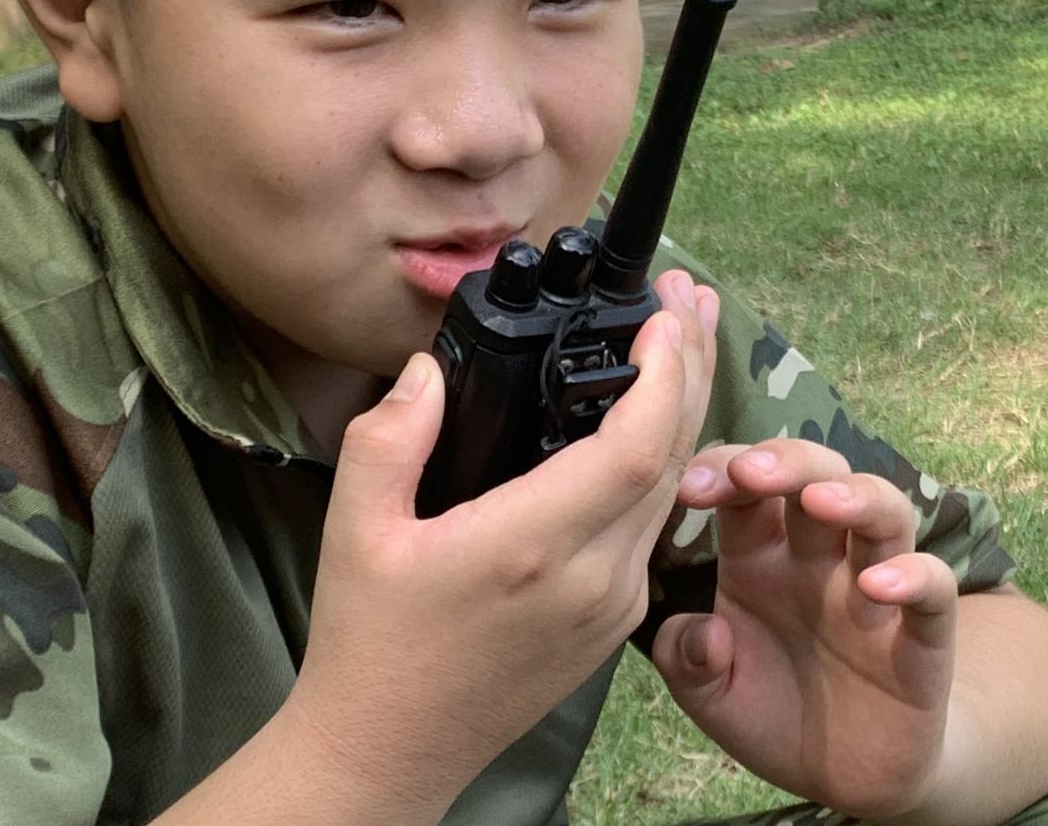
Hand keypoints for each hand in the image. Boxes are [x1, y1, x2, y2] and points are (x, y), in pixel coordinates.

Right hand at [287, 270, 720, 803]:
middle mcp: (592, 579)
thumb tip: (431, 367)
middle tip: (692, 298)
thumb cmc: (370, 644)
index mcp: (531, 547)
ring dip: (687, 410)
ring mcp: (612, 605)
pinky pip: (654, 526)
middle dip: (693, 368)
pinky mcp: (614, 622)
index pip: (636, 446)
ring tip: (685, 341)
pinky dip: (666, 460)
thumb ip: (390, 437)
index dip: (666, 374)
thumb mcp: (354, 528)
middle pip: (674, 456)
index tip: (664, 316)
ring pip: (673, 490)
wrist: (390, 750)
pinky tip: (654, 420)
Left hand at [649, 438, 959, 819]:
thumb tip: (700, 633)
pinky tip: (879, 585)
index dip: (721, 471)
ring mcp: (875, 589)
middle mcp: (818, 560)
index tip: (689, 489)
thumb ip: (686, 662)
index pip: (745, 488)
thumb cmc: (773, 716)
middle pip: (816, 476)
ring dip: (853, 495)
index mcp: (760, 559)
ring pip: (882, 511)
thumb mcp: (711, 696)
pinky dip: (913, 575)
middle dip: (787, 461)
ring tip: (820, 500)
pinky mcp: (923, 633)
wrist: (844, 779)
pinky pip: (935, 586)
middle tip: (750, 472)